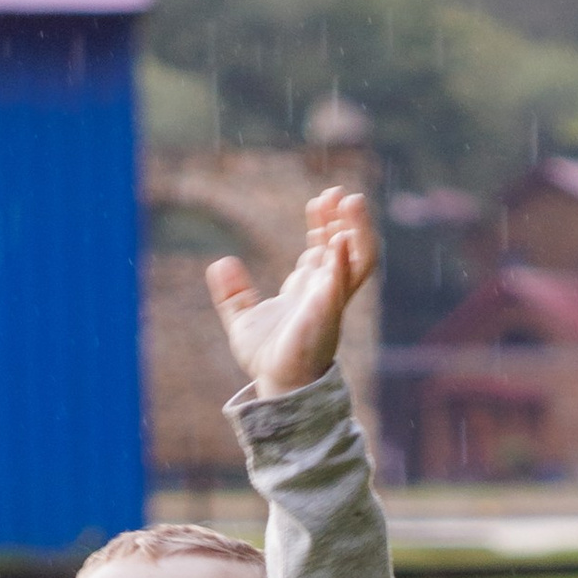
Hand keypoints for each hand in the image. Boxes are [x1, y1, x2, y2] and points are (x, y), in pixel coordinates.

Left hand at [206, 187, 374, 397]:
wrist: (276, 385)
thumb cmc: (267, 357)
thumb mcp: (242, 319)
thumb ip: (232, 293)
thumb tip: (219, 263)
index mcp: (309, 288)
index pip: (324, 246)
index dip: (323, 223)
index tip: (318, 201)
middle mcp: (325, 290)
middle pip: (347, 246)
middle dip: (347, 220)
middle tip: (340, 193)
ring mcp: (330, 300)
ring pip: (358, 260)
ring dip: (358, 231)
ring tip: (352, 203)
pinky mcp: (327, 314)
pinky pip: (341, 284)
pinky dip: (342, 261)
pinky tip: (339, 241)